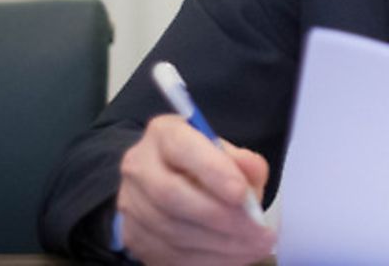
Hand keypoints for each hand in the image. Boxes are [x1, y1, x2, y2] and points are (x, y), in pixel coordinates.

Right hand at [116, 114, 276, 265]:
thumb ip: (243, 161)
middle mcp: (139, 166)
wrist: (172, 183)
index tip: (242, 194)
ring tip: (255, 246)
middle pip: (171, 195)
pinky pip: (169, 255)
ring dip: (219, 244)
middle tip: (257, 230)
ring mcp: (131, 204)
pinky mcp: (134, 237)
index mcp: (164, 134)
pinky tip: (236, 257)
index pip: (183, 148)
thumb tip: (252, 170)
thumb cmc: (206, 164)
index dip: (212, 171)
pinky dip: (208, 259)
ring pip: (171, 230)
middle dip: (219, 216)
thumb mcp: (227, 153)